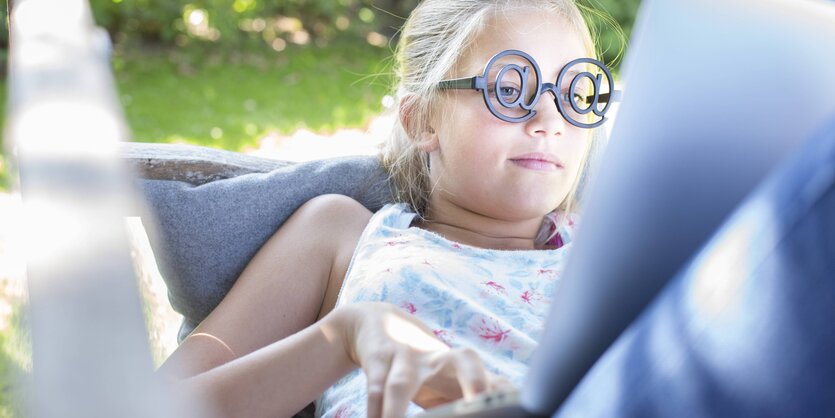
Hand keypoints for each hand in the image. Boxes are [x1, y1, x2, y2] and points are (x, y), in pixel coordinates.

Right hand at [335, 302, 497, 417]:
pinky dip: (375, 411)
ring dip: (397, 410)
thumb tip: (497, 417)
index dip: (506, 397)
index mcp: (464, 369)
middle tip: (480, 403)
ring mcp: (407, 356)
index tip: (517, 411)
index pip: (494, 382)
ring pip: (402, 382)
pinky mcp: (378, 357)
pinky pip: (375, 388)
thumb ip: (471, 401)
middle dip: (474, 381)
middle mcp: (439, 358)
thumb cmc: (424, 366)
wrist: (380, 322)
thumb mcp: (449, 383)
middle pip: (464, 361)